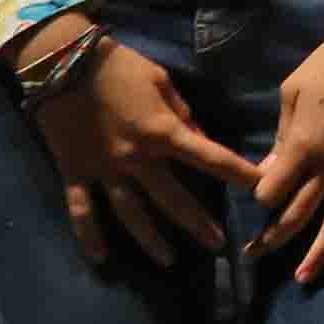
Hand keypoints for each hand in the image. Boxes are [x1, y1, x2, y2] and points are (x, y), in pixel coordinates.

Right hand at [28, 32, 263, 268]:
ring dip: (151, 240)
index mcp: (162, 132)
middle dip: (198, 223)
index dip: (237, 173)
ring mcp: (103, 170)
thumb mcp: (161, 82)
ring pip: (131, 213)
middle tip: (219, 246)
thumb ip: (182, 114)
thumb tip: (199, 138)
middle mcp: (135, 158)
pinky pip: (82, 211)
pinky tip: (101, 259)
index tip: (261, 188)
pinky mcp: (74, 173)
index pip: (210, 157)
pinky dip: (89, 236)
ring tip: (169, 261)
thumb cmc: (119, 66)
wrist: (62, 62)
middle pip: (172, 198)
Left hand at [248, 38, 323, 281]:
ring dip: (319, 252)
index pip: (272, 190)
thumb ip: (280, 137)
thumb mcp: (291, 94)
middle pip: (298, 213)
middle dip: (273, 239)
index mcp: (302, 145)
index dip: (262, 198)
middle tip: (255, 257)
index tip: (260, 198)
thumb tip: (268, 171)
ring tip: (303, 277)